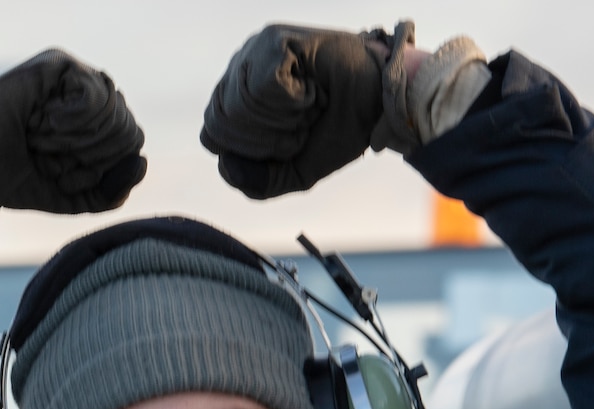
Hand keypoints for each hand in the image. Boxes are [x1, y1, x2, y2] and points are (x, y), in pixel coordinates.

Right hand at [0, 49, 146, 213]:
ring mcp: (75, 76)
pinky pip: (95, 95)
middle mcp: (88, 96)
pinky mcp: (59, 64)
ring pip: (115, 112)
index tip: (59, 172)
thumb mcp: (70, 196)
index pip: (129, 144)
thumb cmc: (10, 176)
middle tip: (48, 153)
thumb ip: (110, 192)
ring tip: (42, 136)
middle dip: (88, 155)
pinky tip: (44, 120)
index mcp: (93, 124)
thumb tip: (141, 163)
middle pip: (128, 129)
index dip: (99, 168)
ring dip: (76, 139)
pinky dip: (71, 120)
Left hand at [200, 22, 414, 198]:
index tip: (290, 142)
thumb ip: (256, 183)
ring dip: (283, 119)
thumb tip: (225, 165)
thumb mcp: (293, 171)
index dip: (252, 153)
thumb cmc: (337, 129)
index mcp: (235, 100)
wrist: (381, 105)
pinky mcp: (274, 40)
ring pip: (240, 106)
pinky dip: (294, 100)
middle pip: (221, 124)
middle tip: (302, 123)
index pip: (212, 137)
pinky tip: (312, 87)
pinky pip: (264, 88)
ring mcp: (253, 52)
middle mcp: (238, 72)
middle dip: (268, 139)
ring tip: (309, 104)